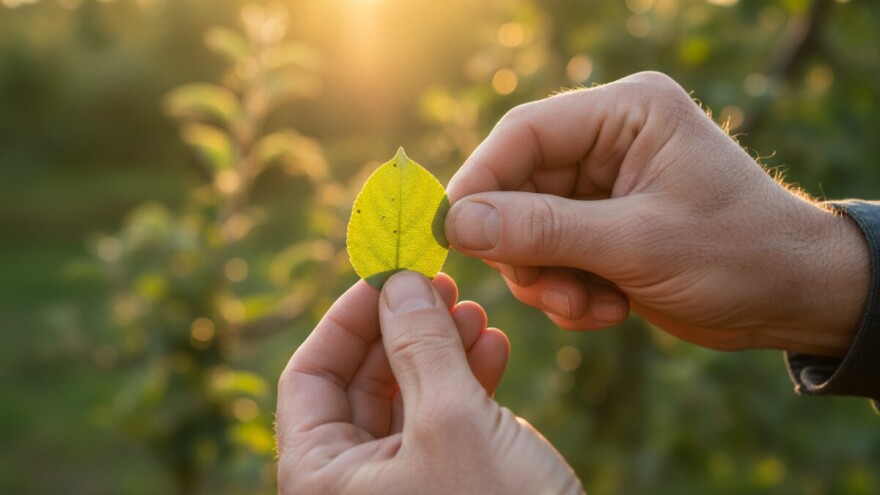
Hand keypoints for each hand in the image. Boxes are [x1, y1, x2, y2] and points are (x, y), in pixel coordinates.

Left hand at [276, 271, 582, 494]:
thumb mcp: (454, 424)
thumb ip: (421, 346)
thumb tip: (397, 280)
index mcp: (321, 479)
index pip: (308, 377)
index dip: (345, 318)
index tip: (387, 272)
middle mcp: (351, 483)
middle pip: (360, 381)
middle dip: (402, 327)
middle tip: (440, 283)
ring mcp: (401, 483)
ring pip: (406, 395)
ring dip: (439, 347)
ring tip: (475, 312)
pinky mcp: (446, 484)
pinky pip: (442, 419)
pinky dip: (465, 379)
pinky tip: (492, 347)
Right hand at [445, 71, 867, 356]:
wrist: (794, 300)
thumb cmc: (738, 254)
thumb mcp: (638, 243)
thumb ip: (544, 230)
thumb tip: (456, 223)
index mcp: (626, 113)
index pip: (524, 134)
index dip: (480, 181)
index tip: (449, 232)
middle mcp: (609, 141)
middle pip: (518, 185)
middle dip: (524, 247)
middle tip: (546, 289)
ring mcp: (603, 187)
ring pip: (528, 229)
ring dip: (547, 278)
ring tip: (589, 306)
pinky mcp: (602, 228)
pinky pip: (551, 256)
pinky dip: (567, 292)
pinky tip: (608, 310)